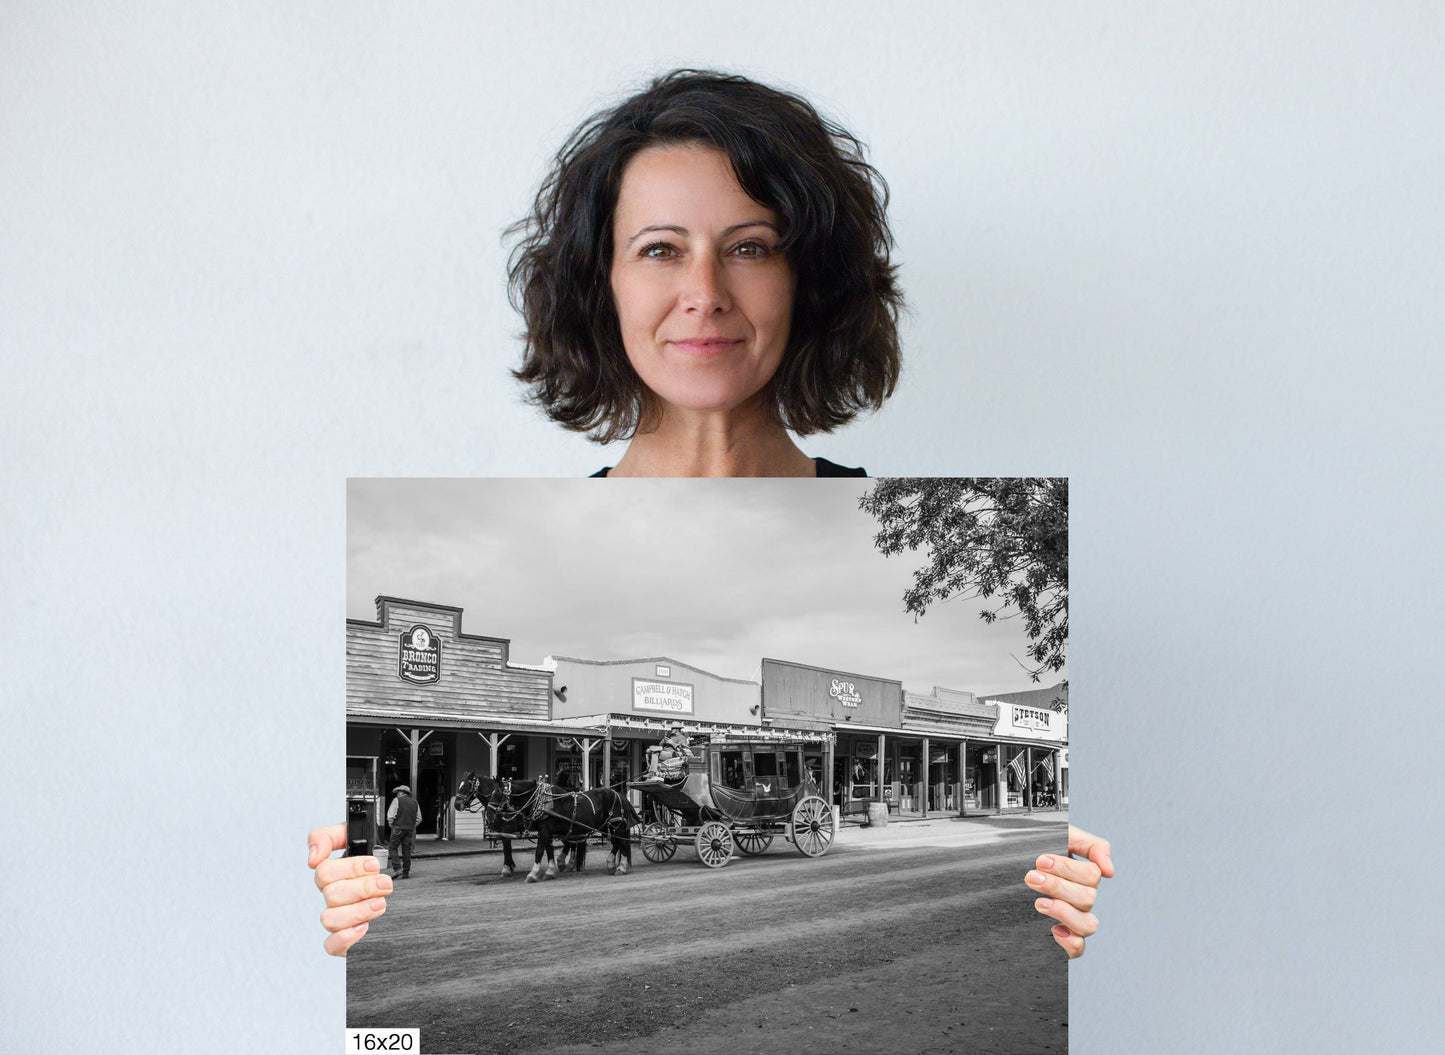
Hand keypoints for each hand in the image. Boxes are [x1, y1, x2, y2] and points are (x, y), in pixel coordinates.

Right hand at [309, 823, 389, 956]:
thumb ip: (331, 837)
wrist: (405, 893)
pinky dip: (346, 937)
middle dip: (363, 887)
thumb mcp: (362, 839)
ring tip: (380, 904)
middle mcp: (334, 897)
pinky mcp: (346, 941)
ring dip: (358, 911)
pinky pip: (331, 945)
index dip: (350, 867)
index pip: (323, 870)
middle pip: (331, 894)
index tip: (373, 865)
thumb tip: (313, 856)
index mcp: (334, 874)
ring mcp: (339, 918)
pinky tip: (364, 927)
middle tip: (384, 884)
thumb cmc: (378, 865)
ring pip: (330, 919)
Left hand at [1025, 824, 1113, 958]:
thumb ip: (1091, 846)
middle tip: (1031, 877)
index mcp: (1082, 876)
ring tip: (1038, 902)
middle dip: (1057, 886)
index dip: (1067, 868)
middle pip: (1088, 898)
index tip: (1040, 861)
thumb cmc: (1030, 850)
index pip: (1092, 875)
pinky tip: (1052, 929)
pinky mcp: (1060, 939)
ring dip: (1063, 911)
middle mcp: (1080, 899)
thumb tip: (1110, 872)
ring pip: (1088, 925)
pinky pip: (1078, 949)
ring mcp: (1072, 920)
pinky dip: (1070, 941)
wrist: (997, 868)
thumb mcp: (1059, 836)